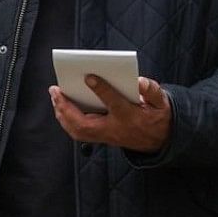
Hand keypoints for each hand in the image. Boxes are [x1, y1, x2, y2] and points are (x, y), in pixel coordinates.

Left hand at [50, 75, 171, 152]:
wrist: (160, 140)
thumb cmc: (157, 116)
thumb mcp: (162, 103)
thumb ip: (153, 91)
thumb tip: (139, 81)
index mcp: (131, 117)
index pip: (114, 103)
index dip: (101, 90)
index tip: (89, 76)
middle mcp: (115, 130)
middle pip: (85, 124)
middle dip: (66, 108)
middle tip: (55, 90)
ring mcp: (106, 137)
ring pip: (78, 131)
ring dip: (63, 114)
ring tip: (55, 96)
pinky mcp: (101, 138)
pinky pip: (79, 133)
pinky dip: (67, 120)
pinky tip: (61, 107)